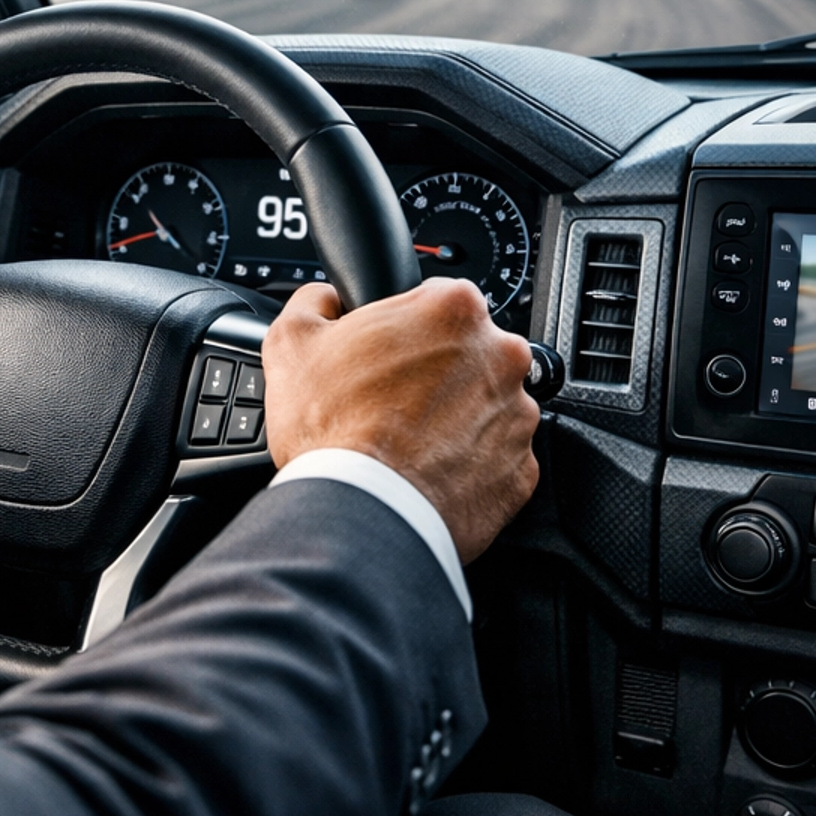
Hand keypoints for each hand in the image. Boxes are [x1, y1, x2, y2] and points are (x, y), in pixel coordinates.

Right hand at [262, 278, 539, 562]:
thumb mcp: (292, 342)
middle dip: (436, 372)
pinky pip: (498, 459)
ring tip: (408, 443)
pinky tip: (429, 472)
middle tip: (392, 402)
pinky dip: (470, 465)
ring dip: (456, 419)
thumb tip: (326, 299)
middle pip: (469, 352)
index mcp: (453, 309)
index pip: (436, 300)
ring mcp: (518, 415)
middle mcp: (502, 355)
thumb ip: (314, 302)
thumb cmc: (332, 431)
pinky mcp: (523, 470)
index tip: (386, 355)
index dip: (405, 328)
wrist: (360, 516)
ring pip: (488, 406)